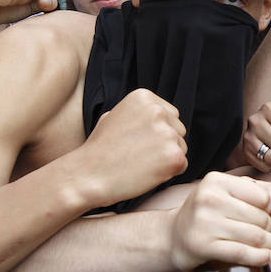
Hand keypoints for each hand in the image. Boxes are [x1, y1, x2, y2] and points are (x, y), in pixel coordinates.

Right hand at [77, 89, 187, 206]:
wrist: (88, 174)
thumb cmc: (98, 149)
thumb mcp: (114, 115)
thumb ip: (139, 112)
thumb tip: (159, 113)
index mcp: (144, 97)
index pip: (170, 115)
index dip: (156, 132)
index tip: (137, 142)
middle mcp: (158, 111)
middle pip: (179, 130)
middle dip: (164, 144)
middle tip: (139, 155)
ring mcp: (167, 133)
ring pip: (181, 148)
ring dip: (166, 159)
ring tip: (140, 164)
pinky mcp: (174, 156)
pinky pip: (182, 165)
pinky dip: (169, 173)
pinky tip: (147, 173)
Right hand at [169, 171, 270, 269]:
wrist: (174, 235)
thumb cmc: (208, 212)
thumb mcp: (230, 192)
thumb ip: (262, 192)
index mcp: (216, 180)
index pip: (262, 196)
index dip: (270, 209)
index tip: (266, 215)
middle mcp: (209, 199)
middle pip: (261, 217)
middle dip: (269, 229)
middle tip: (264, 234)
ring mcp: (205, 223)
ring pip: (256, 236)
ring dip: (269, 244)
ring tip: (269, 246)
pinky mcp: (204, 246)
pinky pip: (243, 253)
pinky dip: (260, 257)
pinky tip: (265, 257)